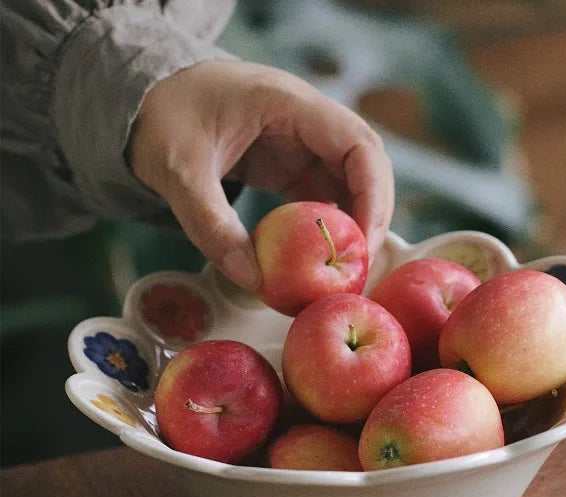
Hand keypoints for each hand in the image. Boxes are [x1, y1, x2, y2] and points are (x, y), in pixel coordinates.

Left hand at [129, 60, 393, 289]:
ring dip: (354, 224)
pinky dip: (328, 227)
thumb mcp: (178, 169)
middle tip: (359, 265)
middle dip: (371, 216)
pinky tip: (321, 257)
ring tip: (344, 268)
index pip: (358, 144)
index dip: (373, 195)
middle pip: (366, 166)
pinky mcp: (290, 164)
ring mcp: (301, 143)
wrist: (145, 99)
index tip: (365, 242)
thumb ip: (211, 225)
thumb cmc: (162, 117)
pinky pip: (324, 196)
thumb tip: (254, 280)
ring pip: (350, 183)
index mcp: (289, 104)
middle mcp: (307, 121)